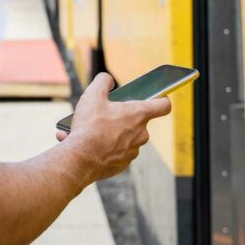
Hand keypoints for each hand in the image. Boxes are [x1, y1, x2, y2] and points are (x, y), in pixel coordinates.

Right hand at [54, 73, 170, 185]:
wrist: (81, 158)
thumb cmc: (89, 126)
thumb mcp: (93, 94)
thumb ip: (103, 81)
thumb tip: (108, 81)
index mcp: (138, 114)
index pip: (163, 105)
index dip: (161, 99)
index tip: (157, 98)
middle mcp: (141, 134)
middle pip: (138, 121)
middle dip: (124, 117)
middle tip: (105, 115)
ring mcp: (133, 150)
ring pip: (127, 137)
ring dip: (114, 133)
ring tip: (94, 131)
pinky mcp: (123, 164)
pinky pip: (118, 152)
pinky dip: (108, 148)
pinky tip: (94, 144)